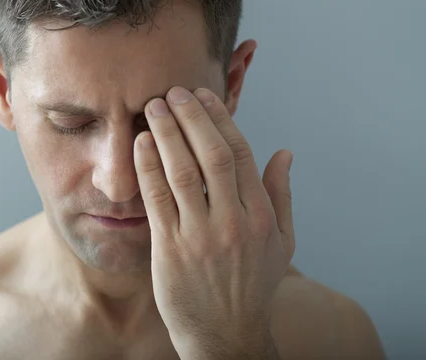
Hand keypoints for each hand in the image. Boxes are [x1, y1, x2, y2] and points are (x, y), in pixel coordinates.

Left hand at [133, 86, 293, 358]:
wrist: (226, 334)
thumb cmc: (253, 285)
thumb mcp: (282, 243)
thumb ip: (282, 195)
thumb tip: (284, 152)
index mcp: (261, 216)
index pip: (241, 154)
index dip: (220, 119)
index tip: (204, 96)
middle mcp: (234, 222)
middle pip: (212, 155)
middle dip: (191, 117)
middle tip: (174, 91)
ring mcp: (201, 236)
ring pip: (183, 171)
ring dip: (167, 133)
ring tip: (154, 107)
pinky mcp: (171, 250)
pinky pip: (158, 198)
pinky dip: (148, 166)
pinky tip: (141, 143)